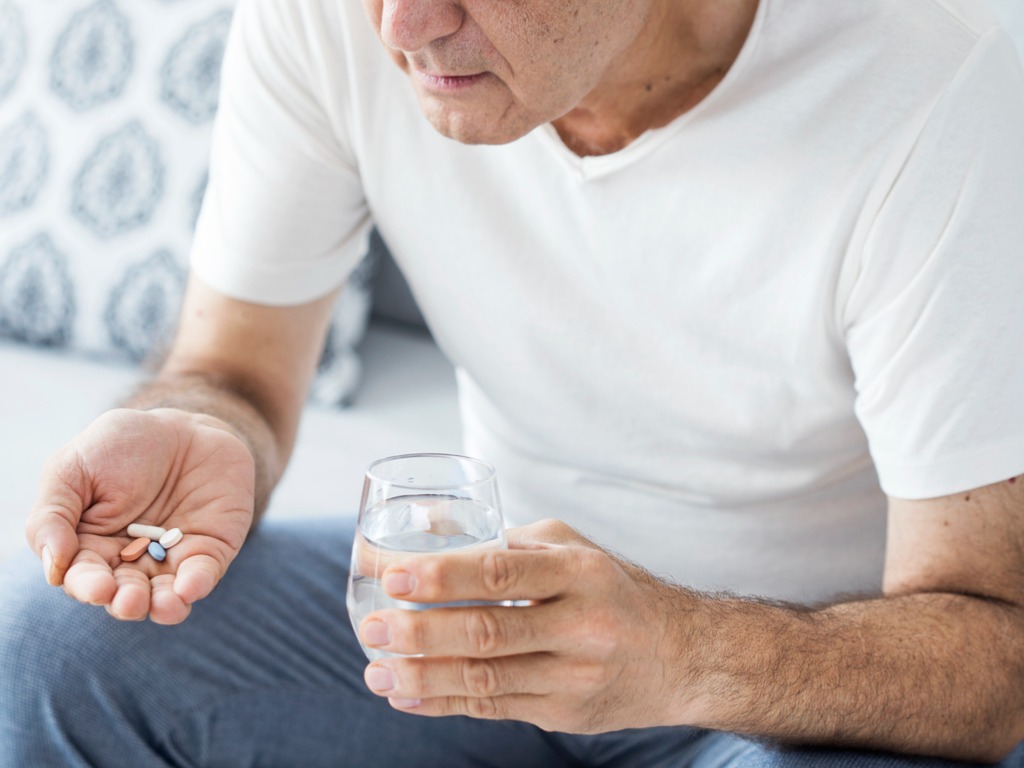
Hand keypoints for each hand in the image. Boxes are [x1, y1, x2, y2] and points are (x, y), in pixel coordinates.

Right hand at [25, 408, 255, 623]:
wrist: (182, 427)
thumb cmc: (119, 446)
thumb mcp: (72, 469)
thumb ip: (53, 517)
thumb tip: (54, 568)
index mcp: (90, 548)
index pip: (84, 578)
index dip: (88, 586)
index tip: (97, 586)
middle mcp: (131, 562)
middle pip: (125, 595)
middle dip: (126, 602)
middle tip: (128, 600)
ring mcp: (172, 559)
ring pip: (165, 597)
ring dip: (163, 607)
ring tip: (162, 606)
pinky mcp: (209, 549)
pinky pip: (203, 574)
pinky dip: (197, 583)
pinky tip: (189, 587)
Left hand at [357, 519, 691, 732]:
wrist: (681, 655)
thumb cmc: (610, 589)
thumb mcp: (570, 548)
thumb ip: (505, 542)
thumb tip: (426, 523)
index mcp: (578, 571)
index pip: (502, 571)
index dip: (443, 575)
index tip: (392, 574)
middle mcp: (580, 624)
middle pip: (487, 631)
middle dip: (419, 631)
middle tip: (370, 625)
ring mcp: (575, 675)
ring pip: (484, 680)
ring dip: (421, 676)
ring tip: (376, 670)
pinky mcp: (565, 713)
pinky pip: (493, 709)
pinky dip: (443, 702)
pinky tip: (407, 696)